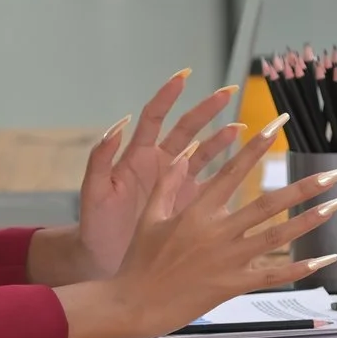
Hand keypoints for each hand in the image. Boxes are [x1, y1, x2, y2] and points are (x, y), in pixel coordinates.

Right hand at [58, 123, 336, 337]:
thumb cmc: (139, 261)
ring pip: (277, 236)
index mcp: (197, 211)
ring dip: (310, 220)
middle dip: (305, 186)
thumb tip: (184, 152)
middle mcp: (218, 232)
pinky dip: (300, 268)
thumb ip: (169, 183)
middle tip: (336, 172)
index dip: (257, 145)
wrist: (134, 304)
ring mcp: (228, 260)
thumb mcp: (149, 216)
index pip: (234, 170)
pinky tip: (325, 259)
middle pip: (269, 204)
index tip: (278, 124)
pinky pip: (273, 275)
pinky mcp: (233, 285)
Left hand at [65, 71, 245, 281]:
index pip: (153, 117)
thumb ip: (100, 159)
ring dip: (221, 139)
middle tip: (228, 93)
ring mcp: (175, 183)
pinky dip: (226, 173)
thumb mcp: (93, 192)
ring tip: (240, 128)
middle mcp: (158, 164)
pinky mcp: (186, 203)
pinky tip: (243, 165)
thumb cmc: (94, 225)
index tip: (184, 77)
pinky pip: (210, 184)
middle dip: (206, 110)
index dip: (168, 96)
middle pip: (186, 129)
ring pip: (203, 153)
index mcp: (135, 156)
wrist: (102, 260)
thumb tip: (116, 126)